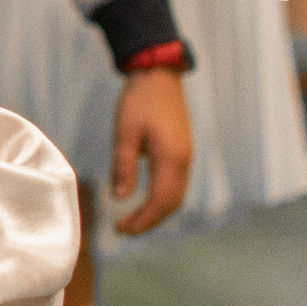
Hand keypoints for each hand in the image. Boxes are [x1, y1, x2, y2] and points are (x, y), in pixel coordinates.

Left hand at [109, 68, 192, 233]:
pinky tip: (146, 201)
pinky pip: (177, 184)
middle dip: (149, 221)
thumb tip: (120, 198)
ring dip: (157, 212)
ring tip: (133, 220)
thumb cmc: (138, 101)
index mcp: (171, 158)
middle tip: (123, 230)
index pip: (160, 202)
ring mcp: (186, 156)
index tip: (120, 229)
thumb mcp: (124, 133)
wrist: (158, 76)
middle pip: (172, 204)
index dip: (142, 221)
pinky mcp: (182, 151)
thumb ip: (123, 166)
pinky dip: (163, 199)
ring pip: (177, 196)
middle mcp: (184, 161)